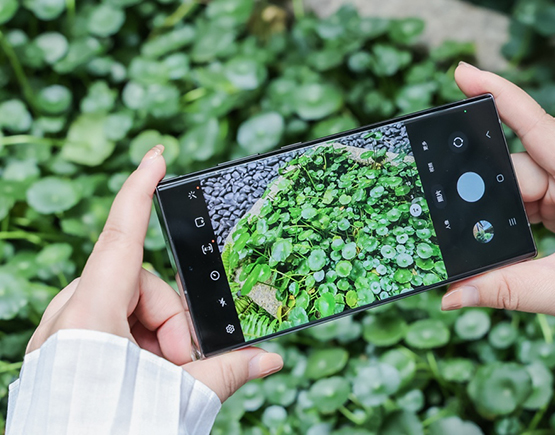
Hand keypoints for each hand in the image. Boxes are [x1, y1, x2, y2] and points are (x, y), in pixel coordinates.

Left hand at [26, 145, 282, 401]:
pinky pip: (115, 327)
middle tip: (185, 367)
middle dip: (175, 322)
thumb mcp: (175, 400)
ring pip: (131, 309)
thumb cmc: (109, 432)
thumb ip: (226, 372)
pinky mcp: (69, 349)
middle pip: (142, 286)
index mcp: (89, 315)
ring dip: (160, 341)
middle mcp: (72, 315)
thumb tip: (272, 361)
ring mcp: (68, 332)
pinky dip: (141, 348)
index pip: (120, 235)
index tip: (157, 155)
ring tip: (164, 384)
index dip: (139, 189)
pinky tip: (147, 382)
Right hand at [441, 63, 554, 328]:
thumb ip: (506, 289)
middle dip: (489, 189)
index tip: (463, 74)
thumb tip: (452, 294)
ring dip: (502, 210)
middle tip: (456, 207)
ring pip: (521, 183)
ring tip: (485, 238)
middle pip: (520, 164)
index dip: (500, 96)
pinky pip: (530, 198)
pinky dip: (512, 215)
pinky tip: (504, 234)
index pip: (539, 126)